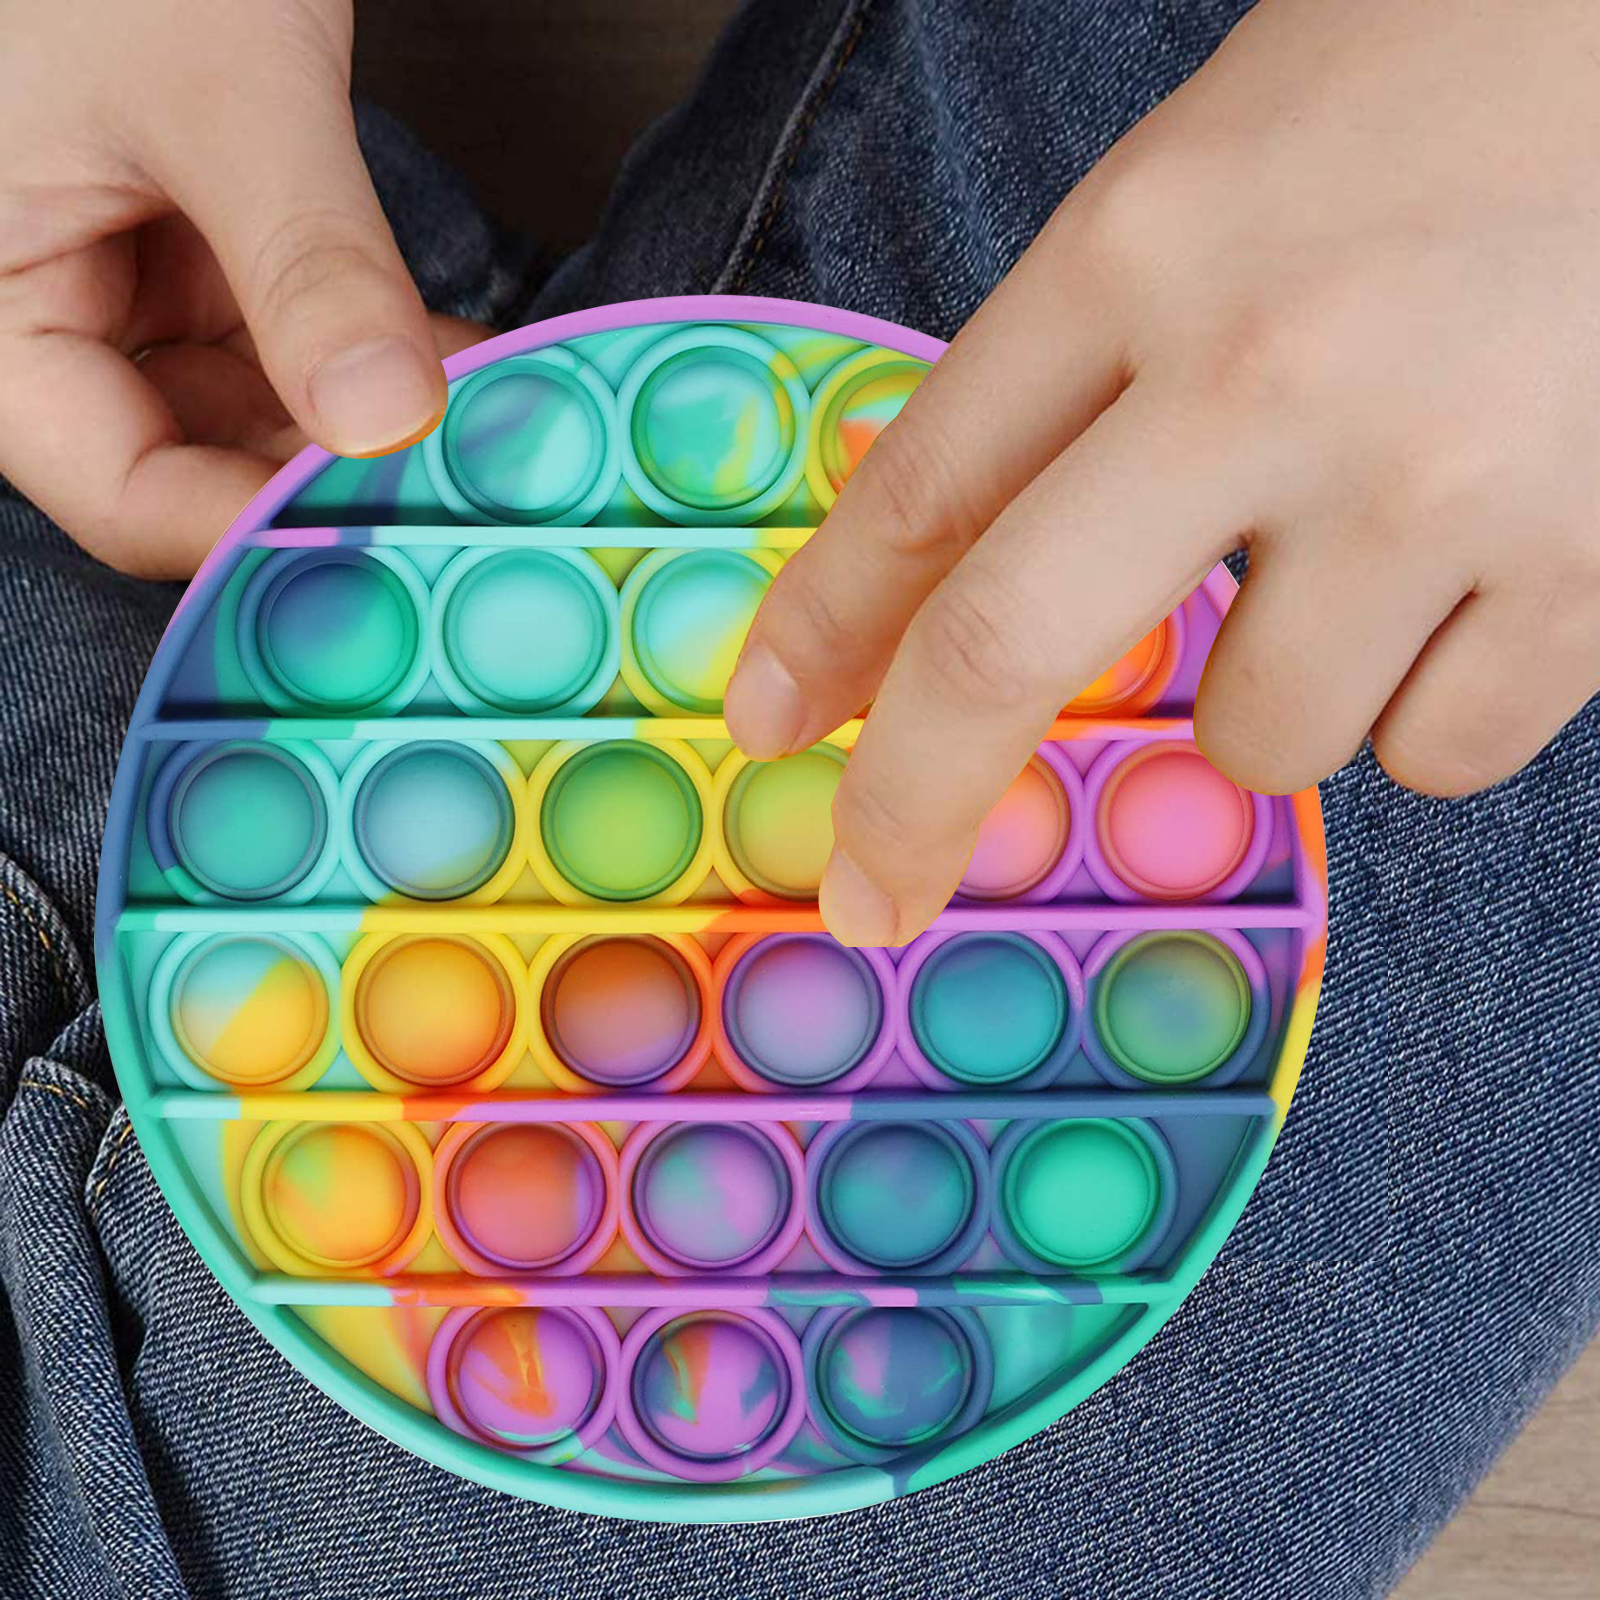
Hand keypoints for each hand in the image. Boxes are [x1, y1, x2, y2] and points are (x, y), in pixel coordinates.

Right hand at [0, 0, 482, 577]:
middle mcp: (54, 313)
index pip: (120, 492)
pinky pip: (298, 346)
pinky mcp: (204, 254)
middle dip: (335, 484)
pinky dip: (381, 361)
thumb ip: (304, 259)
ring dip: (375, 433)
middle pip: (201, 468)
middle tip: (464, 501)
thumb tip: (386, 415)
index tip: (385, 535)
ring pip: (263, 417)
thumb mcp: (218, 89)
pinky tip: (468, 370)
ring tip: (486, 441)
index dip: (252, 532)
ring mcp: (133, 286)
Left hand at [725, 0, 1599, 946]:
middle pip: (1008, 651)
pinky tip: (1479, 575)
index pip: (919, 488)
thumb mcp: (1206, 184)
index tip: (770, 729)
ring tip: (1369, 550)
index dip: (820, 633)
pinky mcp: (1590, 565)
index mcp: (1144, 247)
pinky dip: (1428, 705)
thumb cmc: (1442, 79)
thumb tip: (949, 554)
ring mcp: (1433, 479)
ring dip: (1274, 694)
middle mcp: (1265, 369)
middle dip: (915, 806)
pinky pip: (1436, 753)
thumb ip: (1079, 369)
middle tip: (871, 893)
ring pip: (1259, 739)